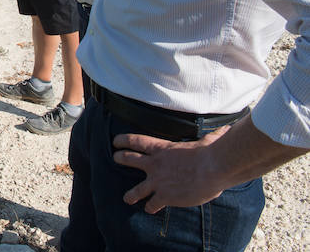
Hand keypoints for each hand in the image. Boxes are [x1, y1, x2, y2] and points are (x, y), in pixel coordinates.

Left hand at [112, 126, 229, 213]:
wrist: (212, 168)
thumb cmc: (211, 152)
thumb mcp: (206, 141)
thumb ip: (210, 138)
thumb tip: (225, 131)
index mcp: (162, 148)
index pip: (136, 141)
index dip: (123, 140)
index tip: (115, 141)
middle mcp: (155, 164)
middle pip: (129, 159)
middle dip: (120, 158)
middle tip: (115, 158)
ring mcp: (158, 181)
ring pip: (137, 189)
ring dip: (131, 194)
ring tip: (126, 198)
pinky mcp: (165, 196)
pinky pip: (153, 204)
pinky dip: (151, 207)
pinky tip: (150, 209)